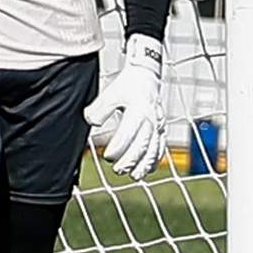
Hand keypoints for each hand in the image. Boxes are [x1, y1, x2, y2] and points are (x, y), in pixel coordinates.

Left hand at [85, 34, 166, 178]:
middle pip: (143, 145)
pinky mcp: (161, 128)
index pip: (128, 133)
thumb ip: (99, 108)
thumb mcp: (110, 93)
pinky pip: (161, 146)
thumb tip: (91, 122)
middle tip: (117, 170)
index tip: (107, 156)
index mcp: (138, 109)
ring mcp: (158, 124)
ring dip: (144, 165)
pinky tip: (147, 170)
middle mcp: (151, 118)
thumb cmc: (127, 85)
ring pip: (154, 149)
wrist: (146, 75)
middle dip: (130, 160)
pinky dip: (155, 160)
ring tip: (134, 176)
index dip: (118, 147)